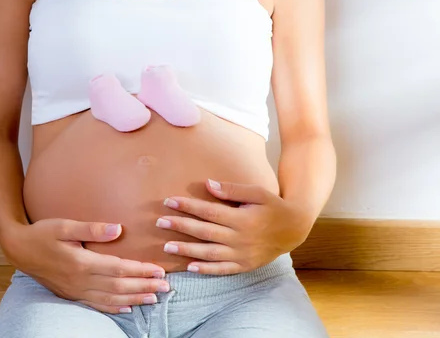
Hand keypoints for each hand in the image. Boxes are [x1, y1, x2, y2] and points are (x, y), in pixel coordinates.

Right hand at [2, 219, 169, 313]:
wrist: (19, 248)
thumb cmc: (42, 233)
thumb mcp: (65, 226)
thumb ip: (92, 229)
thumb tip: (118, 229)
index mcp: (82, 263)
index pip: (119, 269)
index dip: (141, 270)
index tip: (159, 270)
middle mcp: (81, 280)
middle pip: (119, 287)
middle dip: (144, 286)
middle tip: (166, 286)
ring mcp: (76, 290)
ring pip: (111, 299)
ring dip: (134, 298)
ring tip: (153, 297)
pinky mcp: (71, 294)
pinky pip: (97, 305)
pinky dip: (114, 308)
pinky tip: (127, 308)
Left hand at [156, 180, 315, 274]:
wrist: (293, 229)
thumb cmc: (272, 206)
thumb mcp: (257, 192)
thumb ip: (232, 189)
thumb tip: (208, 184)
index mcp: (242, 218)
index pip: (208, 212)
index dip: (187, 206)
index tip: (169, 201)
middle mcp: (240, 238)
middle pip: (204, 232)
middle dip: (180, 226)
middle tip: (159, 222)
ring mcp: (241, 254)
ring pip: (209, 253)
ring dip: (186, 249)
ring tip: (167, 246)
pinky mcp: (244, 265)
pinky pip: (222, 269)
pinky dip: (205, 269)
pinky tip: (189, 266)